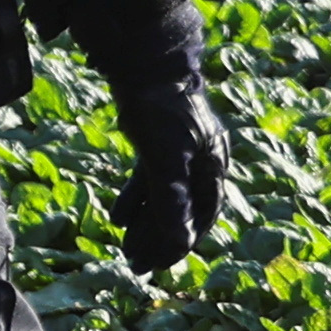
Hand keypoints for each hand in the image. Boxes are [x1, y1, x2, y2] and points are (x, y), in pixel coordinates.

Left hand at [107, 66, 230, 271]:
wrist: (146, 63)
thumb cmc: (160, 108)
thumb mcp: (164, 156)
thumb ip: (170, 198)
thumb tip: (178, 241)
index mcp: (212, 165)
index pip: (200, 216)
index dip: (181, 242)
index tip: (160, 265)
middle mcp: (203, 160)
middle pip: (183, 211)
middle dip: (161, 240)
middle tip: (138, 267)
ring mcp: (182, 150)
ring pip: (165, 197)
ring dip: (147, 224)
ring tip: (126, 250)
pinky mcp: (160, 141)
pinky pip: (151, 179)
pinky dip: (137, 199)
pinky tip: (118, 219)